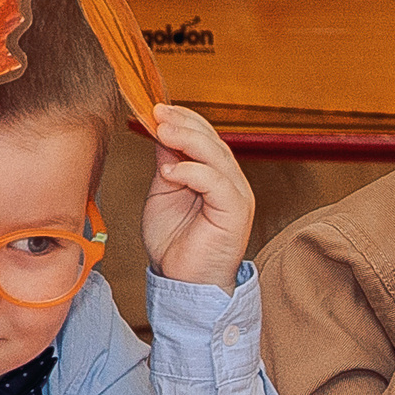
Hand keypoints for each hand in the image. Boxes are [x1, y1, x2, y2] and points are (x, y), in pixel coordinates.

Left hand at [143, 105, 253, 290]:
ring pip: (217, 157)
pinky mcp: (236, 212)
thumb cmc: (175, 244)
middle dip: (185, 124)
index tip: (157, 110)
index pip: (206, 137)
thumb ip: (168, 164)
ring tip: (162, 132)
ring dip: (188, 140)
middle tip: (158, 114)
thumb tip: (161, 132)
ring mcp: (237, 196)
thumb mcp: (164, 193)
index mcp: (216, 175)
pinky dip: (192, 173)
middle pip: (213, 142)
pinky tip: (169, 173)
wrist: (184, 284)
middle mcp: (231, 182)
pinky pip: (217, 183)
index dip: (184, 120)